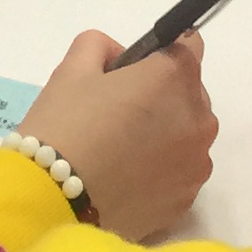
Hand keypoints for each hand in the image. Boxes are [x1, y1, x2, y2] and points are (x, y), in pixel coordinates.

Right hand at [17, 28, 216, 243]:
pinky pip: (180, 174)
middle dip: (162, 97)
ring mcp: (196, 163)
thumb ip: (100, 46)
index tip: (133, 73)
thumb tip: (116, 57)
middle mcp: (199, 117)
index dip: (159, 56)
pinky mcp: (186, 200)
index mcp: (175, 77)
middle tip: (117, 116)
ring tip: (119, 154)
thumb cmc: (64, 127)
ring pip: (188, 137)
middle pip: (189, 94)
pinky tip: (125, 181)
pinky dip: (161, 173)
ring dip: (165, 136)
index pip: (188, 46)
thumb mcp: (72, 70)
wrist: (52, 204)